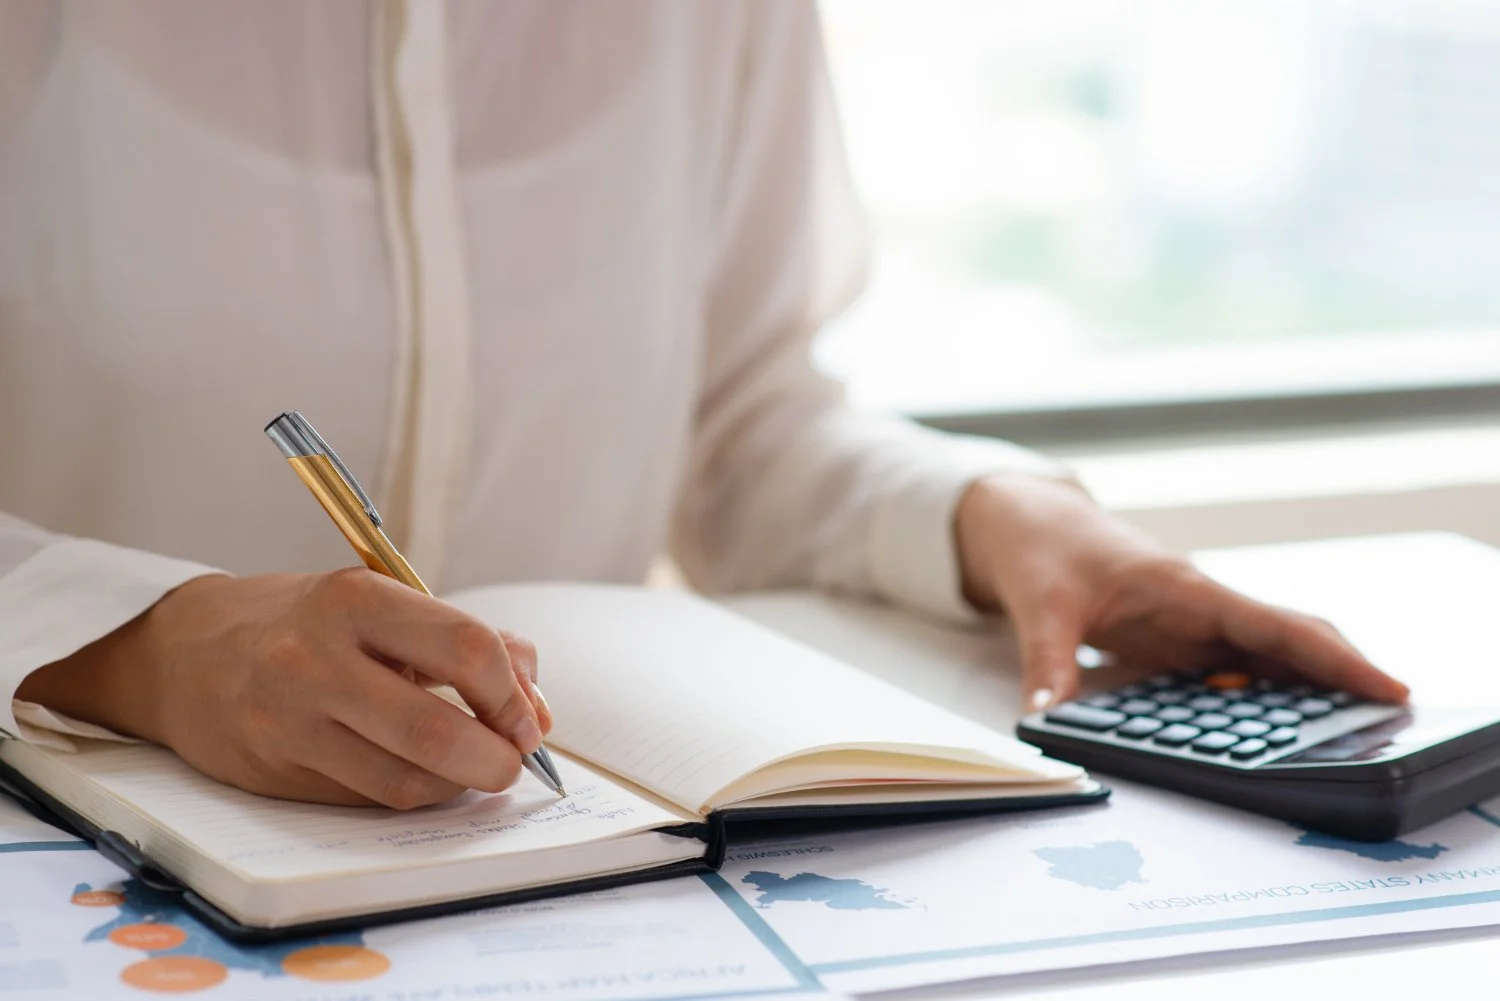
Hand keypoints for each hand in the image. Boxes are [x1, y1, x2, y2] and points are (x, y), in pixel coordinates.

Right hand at [17, 569, 552, 808]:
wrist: (185, 653)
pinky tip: (422, 775)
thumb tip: (535, 707)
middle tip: (512, 761)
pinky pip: (370, 799)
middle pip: (439, 731)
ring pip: (406, 781)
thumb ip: (467, 642)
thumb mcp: (383, 602)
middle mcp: (317, 660)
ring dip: (459, 786)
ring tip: (471, 769)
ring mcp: (290, 722)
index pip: (466, 649)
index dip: (513, 695)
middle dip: (498, 758)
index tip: (527, 717)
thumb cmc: (306, 623)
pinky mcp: (275, 772)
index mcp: (356, 599)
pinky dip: (414, 794)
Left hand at [954, 472, 1409, 710]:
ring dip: (1306, 694)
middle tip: (1388, 725)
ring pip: (1266, 660)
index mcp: (1184, 589)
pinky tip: (1277, 733)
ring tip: (1348, 742)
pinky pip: (1231, 670)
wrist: (1028, 520)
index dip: (1333, 658)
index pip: (1274, 626)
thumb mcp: (1040, 606)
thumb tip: (1045, 718)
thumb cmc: (1044, 548)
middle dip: (1340, 678)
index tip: (1388, 686)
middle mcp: (1201, 607)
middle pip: (1289, 643)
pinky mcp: (1176, 639)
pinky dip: (1260, 698)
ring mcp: (1192, 624)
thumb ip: (1048, 665)